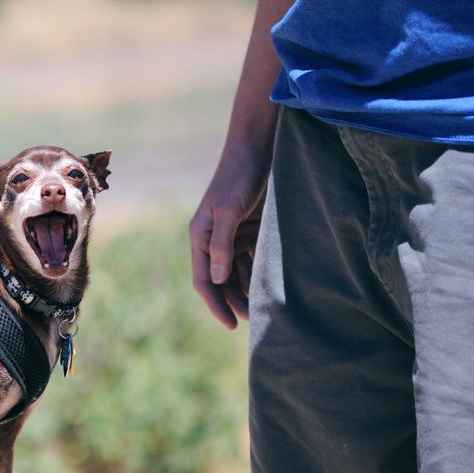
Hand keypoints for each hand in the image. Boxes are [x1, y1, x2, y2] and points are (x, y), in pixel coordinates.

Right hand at [189, 150, 267, 328]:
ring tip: (267, 310)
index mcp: (200, 236)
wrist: (258, 147)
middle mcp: (213, 240)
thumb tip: (218, 280)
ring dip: (249, 290)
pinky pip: (253, 259)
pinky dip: (261, 273)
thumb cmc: (239, 175)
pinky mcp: (251, 229)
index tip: (232, 325)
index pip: (203, 280)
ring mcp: (232, 236)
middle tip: (256, 321)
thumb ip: (222, 245)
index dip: (216, 304)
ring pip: (239, 273)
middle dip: (235, 301)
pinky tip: (273, 286)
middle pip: (221, 281)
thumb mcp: (228, 209)